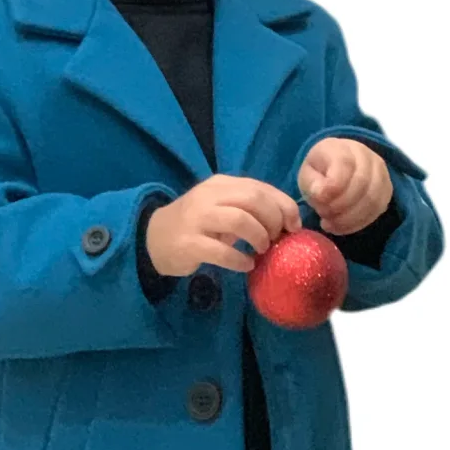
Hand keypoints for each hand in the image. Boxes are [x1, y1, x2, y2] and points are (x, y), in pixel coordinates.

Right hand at [146, 175, 302, 276]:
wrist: (154, 238)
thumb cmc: (198, 224)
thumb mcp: (222, 207)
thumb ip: (250, 208)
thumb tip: (288, 221)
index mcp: (221, 184)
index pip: (260, 188)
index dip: (284, 206)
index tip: (294, 226)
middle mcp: (209, 196)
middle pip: (253, 200)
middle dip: (273, 221)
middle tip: (276, 239)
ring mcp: (197, 219)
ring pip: (239, 220)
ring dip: (258, 237)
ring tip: (262, 250)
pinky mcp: (189, 243)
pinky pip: (221, 251)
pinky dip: (240, 260)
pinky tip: (246, 265)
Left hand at [297, 137, 392, 235]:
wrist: (337, 169)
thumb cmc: (320, 172)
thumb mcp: (307, 174)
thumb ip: (312, 183)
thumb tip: (321, 194)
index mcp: (342, 148)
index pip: (345, 163)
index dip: (333, 185)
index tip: (319, 198)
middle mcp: (367, 156)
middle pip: (362, 183)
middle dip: (339, 205)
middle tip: (322, 214)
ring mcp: (381, 173)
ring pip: (372, 199)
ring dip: (348, 217)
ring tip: (329, 222)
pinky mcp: (386, 191)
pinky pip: (376, 211)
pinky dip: (356, 223)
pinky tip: (339, 226)